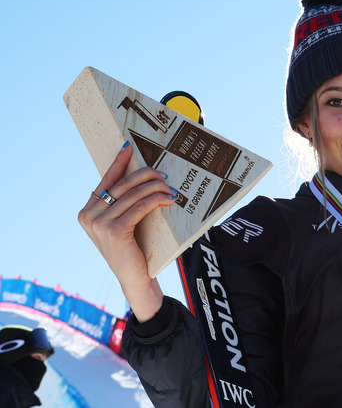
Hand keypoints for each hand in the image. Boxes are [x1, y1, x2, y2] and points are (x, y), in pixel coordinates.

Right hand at [77, 142, 175, 321]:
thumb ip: (121, 205)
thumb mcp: (122, 224)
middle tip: (163, 174)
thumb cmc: (132, 249)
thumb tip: (140, 179)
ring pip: (133, 195)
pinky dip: (156, 201)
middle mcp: (89, 216)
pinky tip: (168, 200)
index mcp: (87, 211)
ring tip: (170, 187)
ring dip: (155, 188)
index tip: (129, 147)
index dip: (118, 163)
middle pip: (121, 185)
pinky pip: (140, 208)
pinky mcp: (114, 231)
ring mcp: (99, 224)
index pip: (106, 181)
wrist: (135, 278)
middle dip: (144, 175)